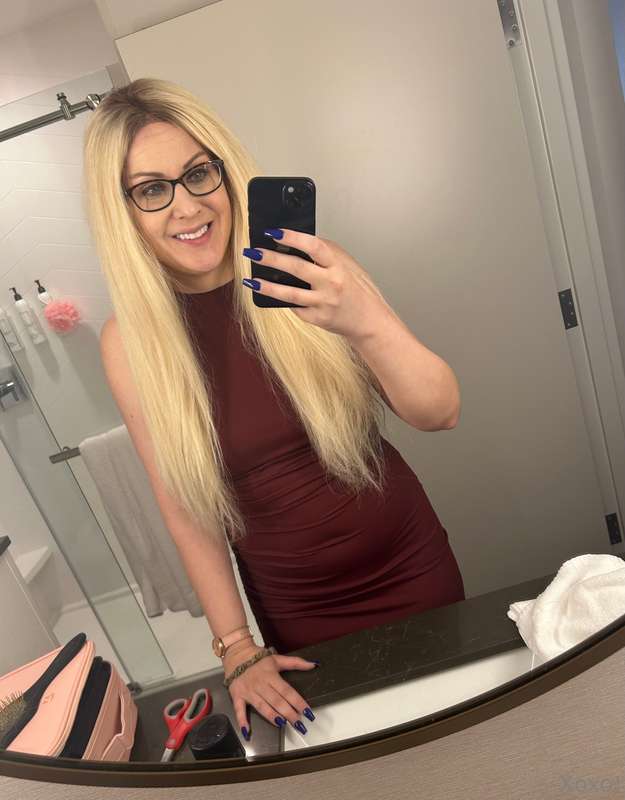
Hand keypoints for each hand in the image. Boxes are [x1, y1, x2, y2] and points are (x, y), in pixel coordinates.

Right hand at [222, 639, 316, 738]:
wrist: (236, 653)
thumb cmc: (258, 658)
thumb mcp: (278, 658)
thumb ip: (296, 663)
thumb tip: (314, 664)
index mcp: (271, 675)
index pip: (287, 691)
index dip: (298, 702)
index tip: (307, 712)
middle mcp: (261, 684)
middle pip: (276, 700)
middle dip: (289, 713)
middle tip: (299, 723)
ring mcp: (248, 691)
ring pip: (262, 706)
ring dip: (272, 716)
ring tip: (282, 724)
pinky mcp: (237, 696)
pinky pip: (239, 710)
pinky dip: (242, 721)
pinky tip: (247, 731)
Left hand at [243, 229, 394, 341]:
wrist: (370, 321)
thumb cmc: (359, 290)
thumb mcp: (348, 265)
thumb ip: (327, 254)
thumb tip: (298, 241)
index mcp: (339, 266)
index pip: (314, 246)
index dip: (293, 237)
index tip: (273, 232)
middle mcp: (331, 284)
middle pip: (297, 268)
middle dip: (272, 259)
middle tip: (253, 252)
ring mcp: (323, 303)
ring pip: (290, 294)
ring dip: (267, 287)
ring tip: (251, 280)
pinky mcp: (317, 319)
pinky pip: (295, 308)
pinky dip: (282, 301)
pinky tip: (269, 295)